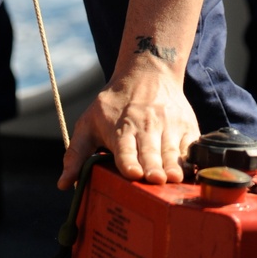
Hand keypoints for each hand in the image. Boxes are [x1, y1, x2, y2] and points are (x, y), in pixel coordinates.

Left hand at [58, 58, 200, 189]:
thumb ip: (76, 155)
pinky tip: (193, 172)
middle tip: (156, 180)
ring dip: (173, 165)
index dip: (128, 162)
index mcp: (121, 129)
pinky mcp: (187, 127)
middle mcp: (146, 127)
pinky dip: (192, 159)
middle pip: (150, 153)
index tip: (133, 173)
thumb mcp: (88, 124)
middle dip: (152, 167)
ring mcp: (169, 127)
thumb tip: (64, 185)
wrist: (148, 73)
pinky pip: (191, 147)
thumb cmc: (114, 105)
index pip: (124, 149)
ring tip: (174, 179)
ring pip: (171, 151)